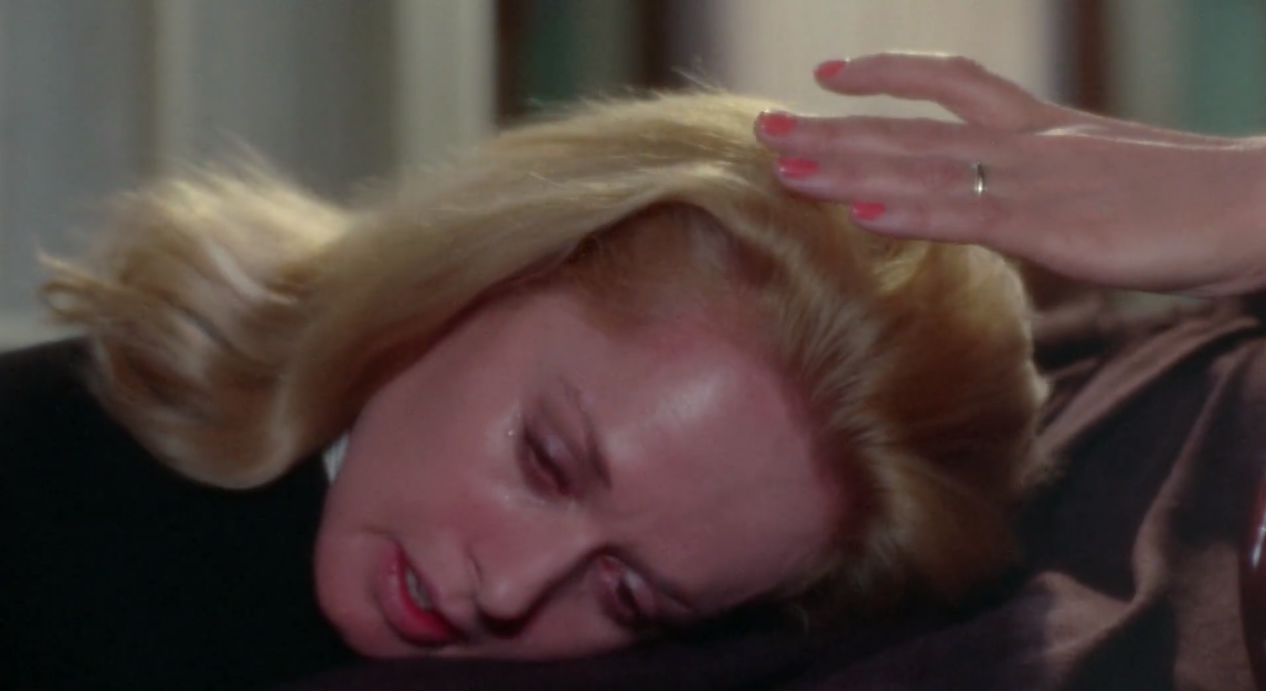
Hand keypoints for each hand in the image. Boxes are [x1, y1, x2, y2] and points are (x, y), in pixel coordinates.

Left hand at [754, 52, 1265, 297]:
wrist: (1261, 206)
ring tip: (783, 166)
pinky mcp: (1058, 228)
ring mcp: (1038, 183)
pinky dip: (911, 214)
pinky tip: (860, 215)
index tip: (829, 73)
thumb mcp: (1105, 181)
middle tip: (763, 125)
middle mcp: (1027, 145)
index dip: (885, 75)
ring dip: (848, 169)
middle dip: (833, 129)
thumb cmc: (1192, 202)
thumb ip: (1046, 188)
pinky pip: (971, 218)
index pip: (950, 83)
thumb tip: (1007, 210)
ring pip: (925, 169)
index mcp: (1042, 128)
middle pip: (912, 128)